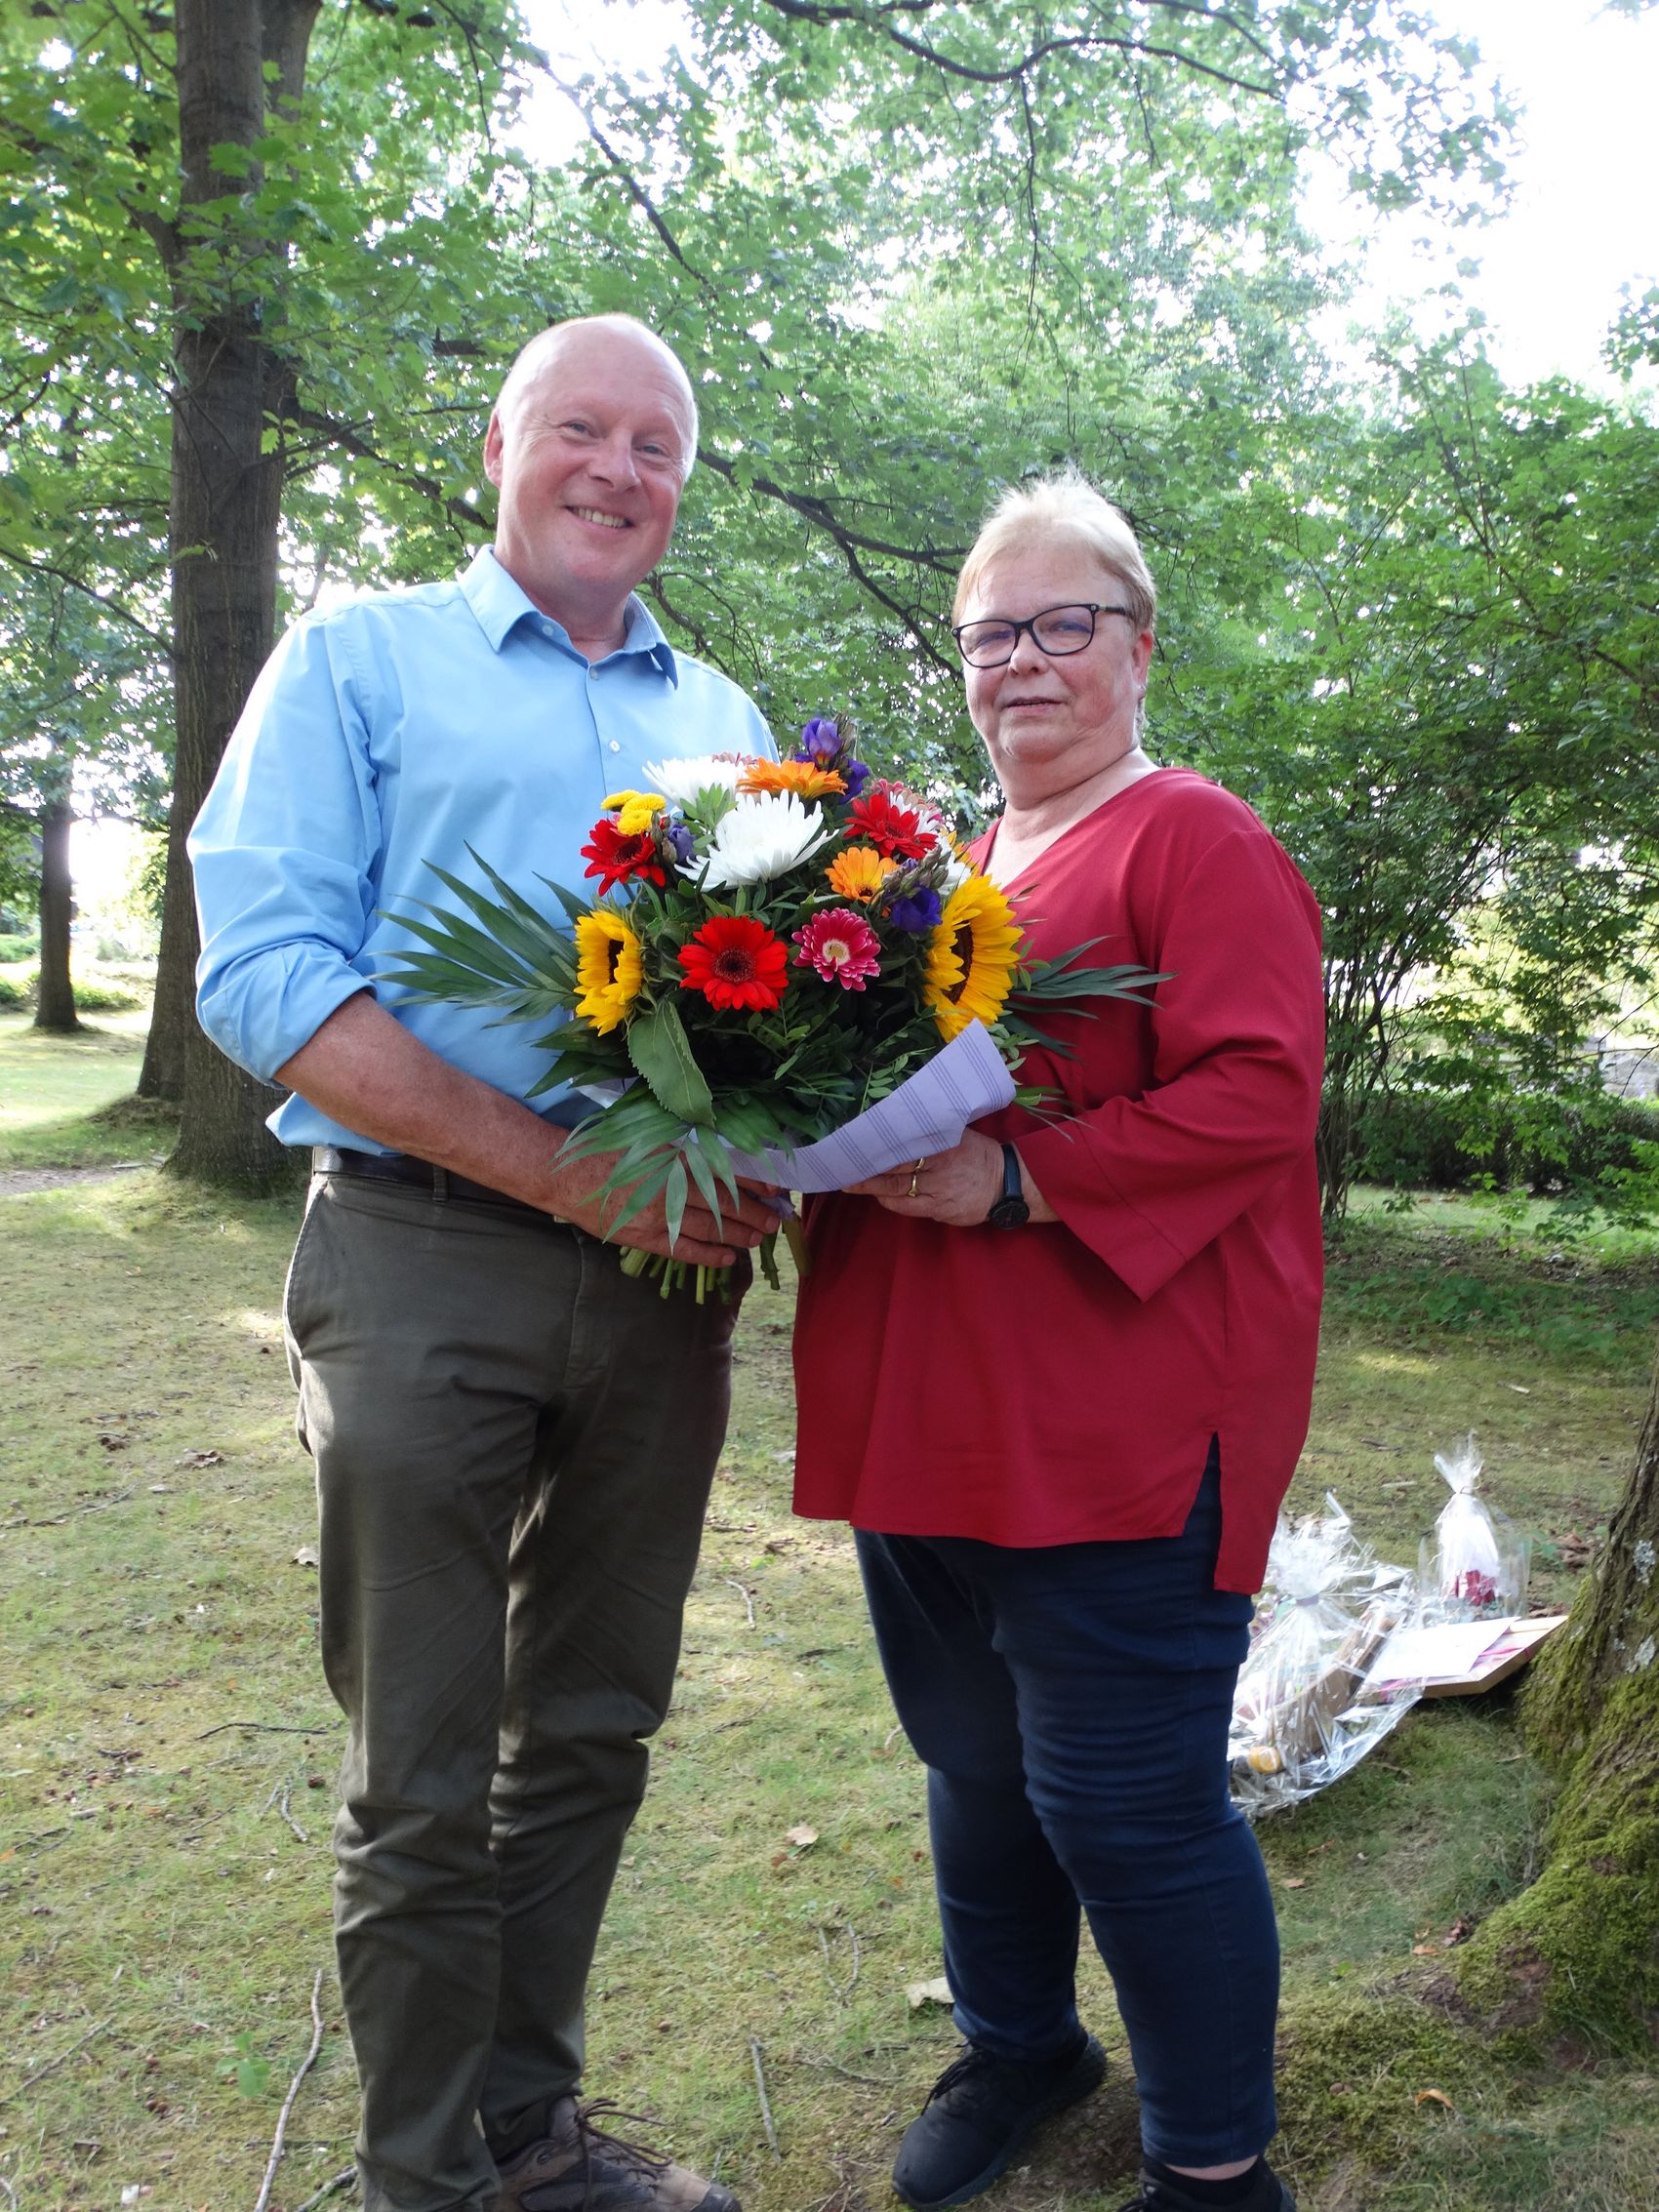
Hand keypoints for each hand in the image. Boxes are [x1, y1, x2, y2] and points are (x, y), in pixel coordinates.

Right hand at [547, 1143, 784, 1265]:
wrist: (567, 1175)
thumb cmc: (607, 1151)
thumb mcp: (648, 1140)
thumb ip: (680, 1150)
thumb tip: (717, 1158)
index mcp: (674, 1158)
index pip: (725, 1171)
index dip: (753, 1181)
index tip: (774, 1187)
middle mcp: (671, 1187)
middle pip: (724, 1203)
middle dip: (754, 1212)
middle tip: (775, 1218)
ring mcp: (658, 1215)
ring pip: (710, 1228)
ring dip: (739, 1234)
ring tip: (759, 1237)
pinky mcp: (644, 1237)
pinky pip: (684, 1250)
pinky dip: (708, 1255)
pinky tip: (728, 1258)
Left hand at [844, 1128, 1004, 1227]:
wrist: (1006, 1183)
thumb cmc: (978, 1155)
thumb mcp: (959, 1134)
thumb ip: (932, 1132)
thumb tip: (899, 1122)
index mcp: (943, 1141)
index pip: (904, 1141)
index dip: (878, 1143)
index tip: (856, 1139)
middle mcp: (939, 1164)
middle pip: (894, 1165)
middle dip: (866, 1166)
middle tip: (841, 1163)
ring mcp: (939, 1188)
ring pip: (896, 1187)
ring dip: (870, 1186)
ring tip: (849, 1181)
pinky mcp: (940, 1208)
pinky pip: (907, 1206)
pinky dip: (890, 1201)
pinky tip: (878, 1196)